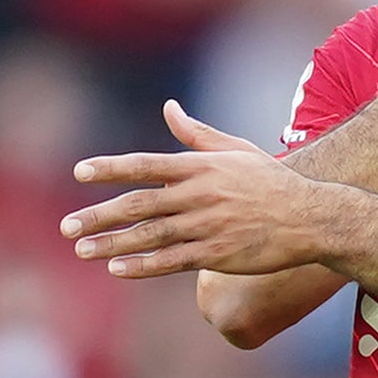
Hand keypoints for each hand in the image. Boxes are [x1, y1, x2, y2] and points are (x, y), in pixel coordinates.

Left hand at [63, 109, 328, 278]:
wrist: (311, 218)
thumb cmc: (271, 182)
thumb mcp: (236, 150)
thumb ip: (197, 133)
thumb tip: (169, 108)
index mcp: (200, 167)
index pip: (145, 165)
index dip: (111, 168)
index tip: (79, 173)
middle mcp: (199, 195)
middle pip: (139, 204)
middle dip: (99, 215)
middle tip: (66, 225)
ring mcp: (208, 226)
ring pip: (149, 235)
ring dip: (112, 243)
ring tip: (82, 249)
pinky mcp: (218, 254)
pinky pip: (172, 261)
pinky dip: (143, 266)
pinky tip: (117, 269)